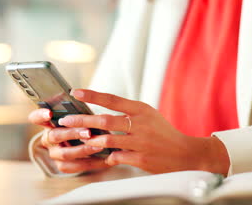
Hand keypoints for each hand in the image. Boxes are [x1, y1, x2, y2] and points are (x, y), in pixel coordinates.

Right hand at [28, 108, 111, 173]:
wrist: (86, 143)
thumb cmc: (82, 123)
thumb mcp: (78, 115)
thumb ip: (77, 110)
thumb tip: (83, 97)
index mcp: (48, 123)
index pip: (36, 118)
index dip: (40, 115)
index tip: (49, 113)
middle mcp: (48, 139)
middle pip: (55, 136)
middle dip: (72, 133)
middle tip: (88, 131)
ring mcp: (55, 154)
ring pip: (65, 154)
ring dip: (83, 150)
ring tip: (99, 146)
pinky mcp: (64, 166)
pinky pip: (77, 166)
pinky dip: (92, 162)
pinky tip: (105, 158)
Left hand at [58, 89, 229, 174]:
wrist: (185, 153)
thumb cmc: (163, 133)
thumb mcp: (149, 115)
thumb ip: (128, 112)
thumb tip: (103, 110)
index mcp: (141, 109)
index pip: (112, 99)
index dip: (92, 95)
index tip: (75, 92)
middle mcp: (140, 123)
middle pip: (105, 120)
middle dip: (82, 120)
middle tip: (66, 120)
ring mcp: (141, 142)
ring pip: (107, 140)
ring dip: (91, 141)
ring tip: (80, 140)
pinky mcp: (141, 158)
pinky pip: (116, 157)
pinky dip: (108, 157)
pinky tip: (104, 156)